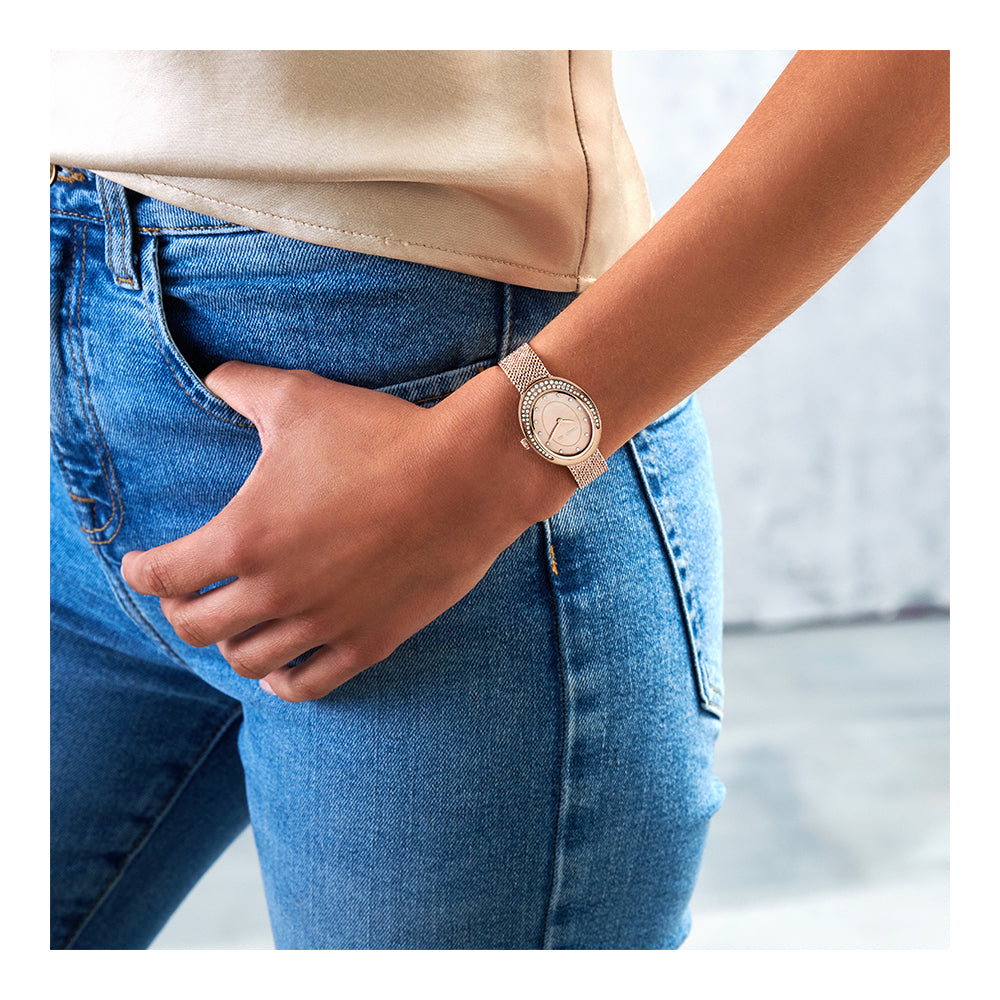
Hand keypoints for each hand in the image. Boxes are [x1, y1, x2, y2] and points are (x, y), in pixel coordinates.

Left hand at [121, 361, 572, 700]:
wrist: (468, 475)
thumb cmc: (380, 435)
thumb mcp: (301, 398)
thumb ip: (241, 386)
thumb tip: (210, 374)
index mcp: (244, 539)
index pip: (162, 578)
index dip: (140, 572)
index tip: (141, 565)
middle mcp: (275, 593)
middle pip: (196, 629)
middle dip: (181, 611)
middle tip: (188, 595)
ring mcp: (323, 624)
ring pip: (247, 662)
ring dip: (231, 644)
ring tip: (237, 627)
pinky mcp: (368, 642)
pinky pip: (307, 684)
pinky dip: (282, 681)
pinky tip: (280, 668)